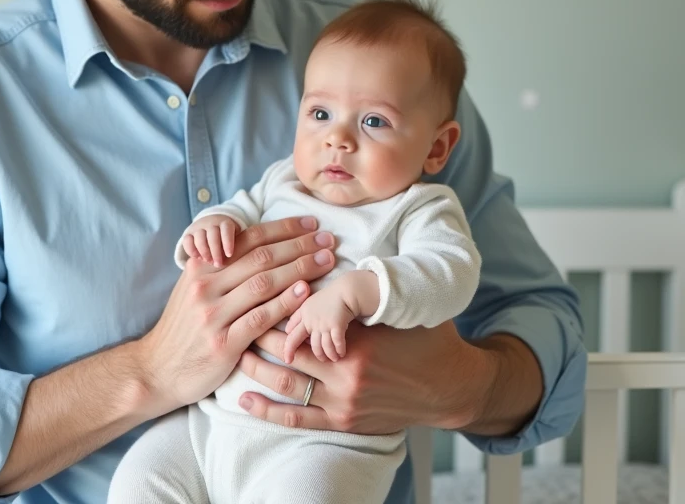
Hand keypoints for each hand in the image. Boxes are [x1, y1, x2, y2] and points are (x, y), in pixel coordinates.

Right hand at [138, 216, 338, 412]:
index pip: (249, 239)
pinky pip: (260, 318)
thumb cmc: (184, 328)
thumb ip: (221, 268)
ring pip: (264, 283)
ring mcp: (213, 314)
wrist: (157, 369)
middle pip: (261, 258)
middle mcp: (205, 286)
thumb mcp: (192, 289)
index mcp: (201, 267)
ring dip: (300, 269)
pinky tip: (306, 292)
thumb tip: (259, 245)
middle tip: (328, 239)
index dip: (284, 229)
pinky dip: (285, 303)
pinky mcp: (223, 343)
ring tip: (326, 260)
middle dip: (299, 245)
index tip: (312, 224)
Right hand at [181, 214, 238, 267]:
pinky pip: (187, 241)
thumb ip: (238, 246)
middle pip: (212, 235)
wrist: (212, 225)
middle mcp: (211, 223)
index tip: (229, 255)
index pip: (226, 230)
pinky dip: (191, 250)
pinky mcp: (188, 233)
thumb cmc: (228, 238)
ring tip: (209, 262)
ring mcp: (199, 227)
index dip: (228, 242)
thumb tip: (241, 261)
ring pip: (199, 237)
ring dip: (204, 251)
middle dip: (215, 251)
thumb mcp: (236, 238)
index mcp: (225, 223)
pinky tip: (198, 258)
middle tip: (218, 264)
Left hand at [236, 320, 485, 434]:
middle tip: (235, 320)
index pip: (302, 322)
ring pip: (287, 384)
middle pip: (288, 351)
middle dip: (258, 336)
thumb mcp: (398, 310)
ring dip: (256, 369)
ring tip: (234, 353)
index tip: (254, 296)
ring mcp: (343, 400)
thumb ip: (365, 295)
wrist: (450, 386)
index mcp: (357, 338)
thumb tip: (333, 263)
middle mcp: (346, 371)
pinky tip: (245, 400)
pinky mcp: (344, 421)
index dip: (275, 309)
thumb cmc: (426, 339)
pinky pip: (297, 418)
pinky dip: (268, 410)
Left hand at [283, 283, 357, 362]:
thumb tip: (290, 329)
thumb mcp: (313, 302)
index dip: (287, 342)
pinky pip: (335, 344)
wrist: (349, 289)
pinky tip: (342, 353)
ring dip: (326, 354)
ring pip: (318, 346)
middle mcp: (310, 319)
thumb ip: (302, 315)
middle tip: (293, 362)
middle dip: (294, 352)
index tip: (286, 354)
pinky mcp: (336, 326)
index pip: (290, 330)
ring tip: (332, 358)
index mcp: (304, 312)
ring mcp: (322, 323)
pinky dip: (338, 350)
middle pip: (297, 340)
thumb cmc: (332, 296)